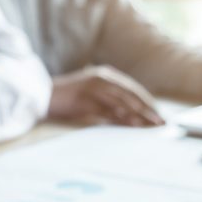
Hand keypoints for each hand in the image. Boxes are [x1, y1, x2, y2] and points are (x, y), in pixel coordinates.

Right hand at [49, 66, 165, 126]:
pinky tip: (129, 126)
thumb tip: (131, 116)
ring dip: (137, 115)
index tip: (159, 114)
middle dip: (147, 109)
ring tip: (149, 126)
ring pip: (121, 102)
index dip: (147, 102)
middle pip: (130, 95)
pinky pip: (106, 110)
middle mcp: (101, 78)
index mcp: (105, 75)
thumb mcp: (92, 94)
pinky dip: (119, 118)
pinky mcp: (84, 99)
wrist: (41, 95)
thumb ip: (110, 100)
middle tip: (160, 122)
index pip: (132, 89)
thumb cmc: (68, 98)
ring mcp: (93, 88)